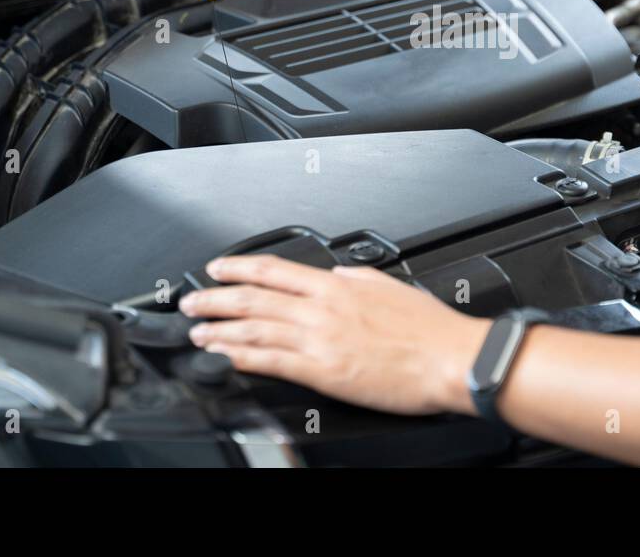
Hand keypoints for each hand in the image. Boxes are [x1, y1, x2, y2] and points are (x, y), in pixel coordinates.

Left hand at [180, 255, 489, 415]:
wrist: (449, 359)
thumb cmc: (429, 328)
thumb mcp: (388, 286)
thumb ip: (355, 279)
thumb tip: (335, 274)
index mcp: (337, 286)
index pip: (275, 270)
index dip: (239, 267)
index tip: (218, 268)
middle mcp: (322, 309)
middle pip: (254, 298)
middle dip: (216, 298)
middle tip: (190, 301)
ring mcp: (319, 340)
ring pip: (255, 329)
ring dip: (219, 329)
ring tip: (197, 331)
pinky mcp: (322, 372)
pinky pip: (271, 362)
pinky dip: (241, 357)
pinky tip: (224, 357)